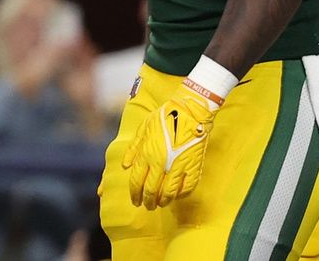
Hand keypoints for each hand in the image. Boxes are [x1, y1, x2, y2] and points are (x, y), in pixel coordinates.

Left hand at [122, 83, 216, 209]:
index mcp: (147, 154)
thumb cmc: (164, 117)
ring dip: (163, 201)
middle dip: (148, 202)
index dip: (135, 194)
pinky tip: (177, 196)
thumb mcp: (143, 128)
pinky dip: (181, 195)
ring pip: (169, 194)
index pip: (137, 182)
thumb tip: (125, 166)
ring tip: (160, 203)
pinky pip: (186, 188)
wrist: (190, 111)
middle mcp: (161, 163)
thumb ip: (133, 149)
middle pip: (151, 191)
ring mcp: (178, 167)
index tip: (135, 201)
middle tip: (147, 206)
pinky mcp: (193, 167)